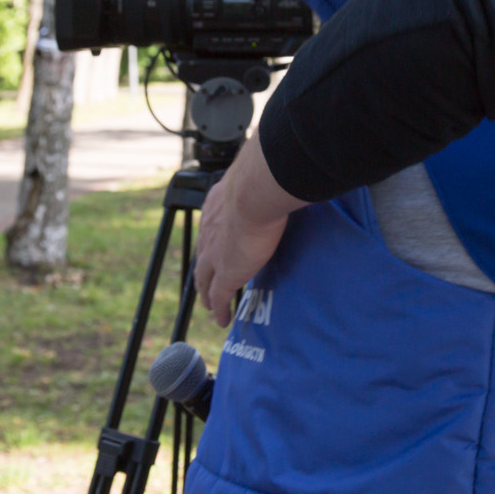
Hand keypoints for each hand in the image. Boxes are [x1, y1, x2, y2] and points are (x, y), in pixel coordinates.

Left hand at [195, 138, 308, 324]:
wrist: (255, 192)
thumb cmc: (265, 179)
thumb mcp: (261, 179)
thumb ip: (271, 182)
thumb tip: (292, 174)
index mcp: (218, 205)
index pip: (212, 227)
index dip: (213, 241)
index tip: (215, 248)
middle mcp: (210, 230)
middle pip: (202, 257)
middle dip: (203, 271)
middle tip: (205, 283)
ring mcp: (215, 254)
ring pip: (205, 280)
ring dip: (206, 292)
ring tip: (210, 304)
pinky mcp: (225, 274)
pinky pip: (218, 298)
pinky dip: (219, 310)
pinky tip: (221, 319)